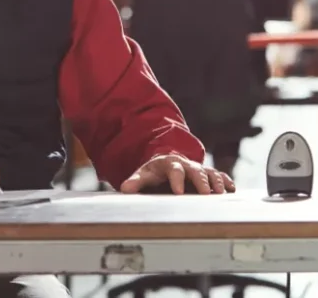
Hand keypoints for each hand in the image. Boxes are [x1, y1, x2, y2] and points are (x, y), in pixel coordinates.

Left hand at [120, 153, 235, 194]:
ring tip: (221, 193)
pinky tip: (232, 189)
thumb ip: (135, 181)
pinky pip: (220, 176)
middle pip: (196, 171)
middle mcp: (187, 165)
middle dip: (201, 181)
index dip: (177, 180)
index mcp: (170, 163)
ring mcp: (198, 169)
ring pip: (211, 172)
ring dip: (217, 182)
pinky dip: (226, 181)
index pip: (174, 170)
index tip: (178, 191)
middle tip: (205, 193)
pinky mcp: (208, 175)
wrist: (166, 163)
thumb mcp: (144, 174)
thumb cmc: (155, 172)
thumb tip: (125, 189)